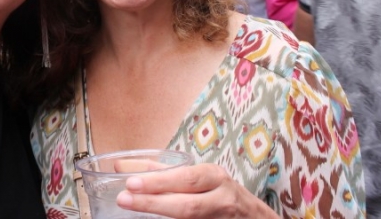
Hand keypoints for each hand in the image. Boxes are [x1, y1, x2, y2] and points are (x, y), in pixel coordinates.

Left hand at [115, 163, 277, 218]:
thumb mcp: (201, 177)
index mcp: (215, 177)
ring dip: (161, 215)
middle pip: (187, 205)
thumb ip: (165, 172)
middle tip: (124, 198)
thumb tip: (126, 167)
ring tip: (133, 208)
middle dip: (153, 202)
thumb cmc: (221, 193)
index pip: (186, 178)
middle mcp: (221, 199)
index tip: (131, 182)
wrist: (255, 218)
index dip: (159, 181)